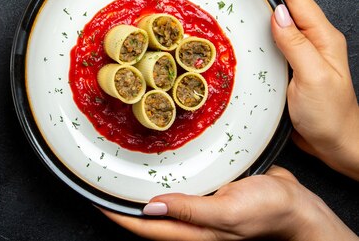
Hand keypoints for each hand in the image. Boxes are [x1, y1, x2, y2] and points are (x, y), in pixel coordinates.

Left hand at [101, 166, 356, 240]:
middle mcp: (190, 220)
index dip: (117, 215)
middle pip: (147, 214)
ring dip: (140, 186)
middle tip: (101, 178)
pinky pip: (179, 185)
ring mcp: (199, 206)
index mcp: (192, 231)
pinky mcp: (208, 191)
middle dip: (122, 200)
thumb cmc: (268, 212)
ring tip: (118, 167)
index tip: (94, 198)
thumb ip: (191, 210)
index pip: (143, 226)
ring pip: (160, 199)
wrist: (298, 205)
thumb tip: (151, 207)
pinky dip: (163, 175)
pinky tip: (156, 160)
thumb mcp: (229, 212)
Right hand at [253, 0, 358, 178]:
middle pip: (289, 5)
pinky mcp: (291, 68)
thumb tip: (279, 13)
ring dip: (261, 7)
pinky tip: (246, 33)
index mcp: (323, 39)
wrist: (337, 145)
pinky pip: (274, 42)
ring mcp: (303, 55)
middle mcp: (314, 42)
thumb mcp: (313, 78)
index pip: (298, 0)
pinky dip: (260, 31)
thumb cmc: (330, 116)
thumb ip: (296, 44)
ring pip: (280, 22)